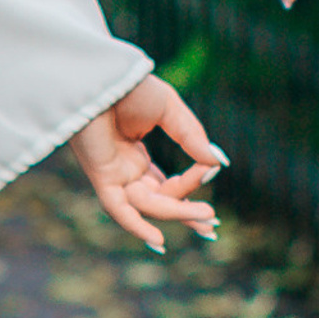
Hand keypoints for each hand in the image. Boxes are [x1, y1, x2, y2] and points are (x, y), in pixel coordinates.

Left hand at [63, 75, 222, 252]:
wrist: (101, 76)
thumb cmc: (130, 87)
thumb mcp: (170, 111)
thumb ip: (192, 138)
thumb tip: (217, 164)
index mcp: (135, 157)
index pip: (168, 183)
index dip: (192, 181)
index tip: (211, 170)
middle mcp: (124, 171)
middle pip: (158, 201)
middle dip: (186, 213)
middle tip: (211, 226)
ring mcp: (113, 175)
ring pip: (147, 205)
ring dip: (178, 212)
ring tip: (206, 217)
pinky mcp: (101, 176)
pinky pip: (118, 208)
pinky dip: (136, 225)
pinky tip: (159, 240)